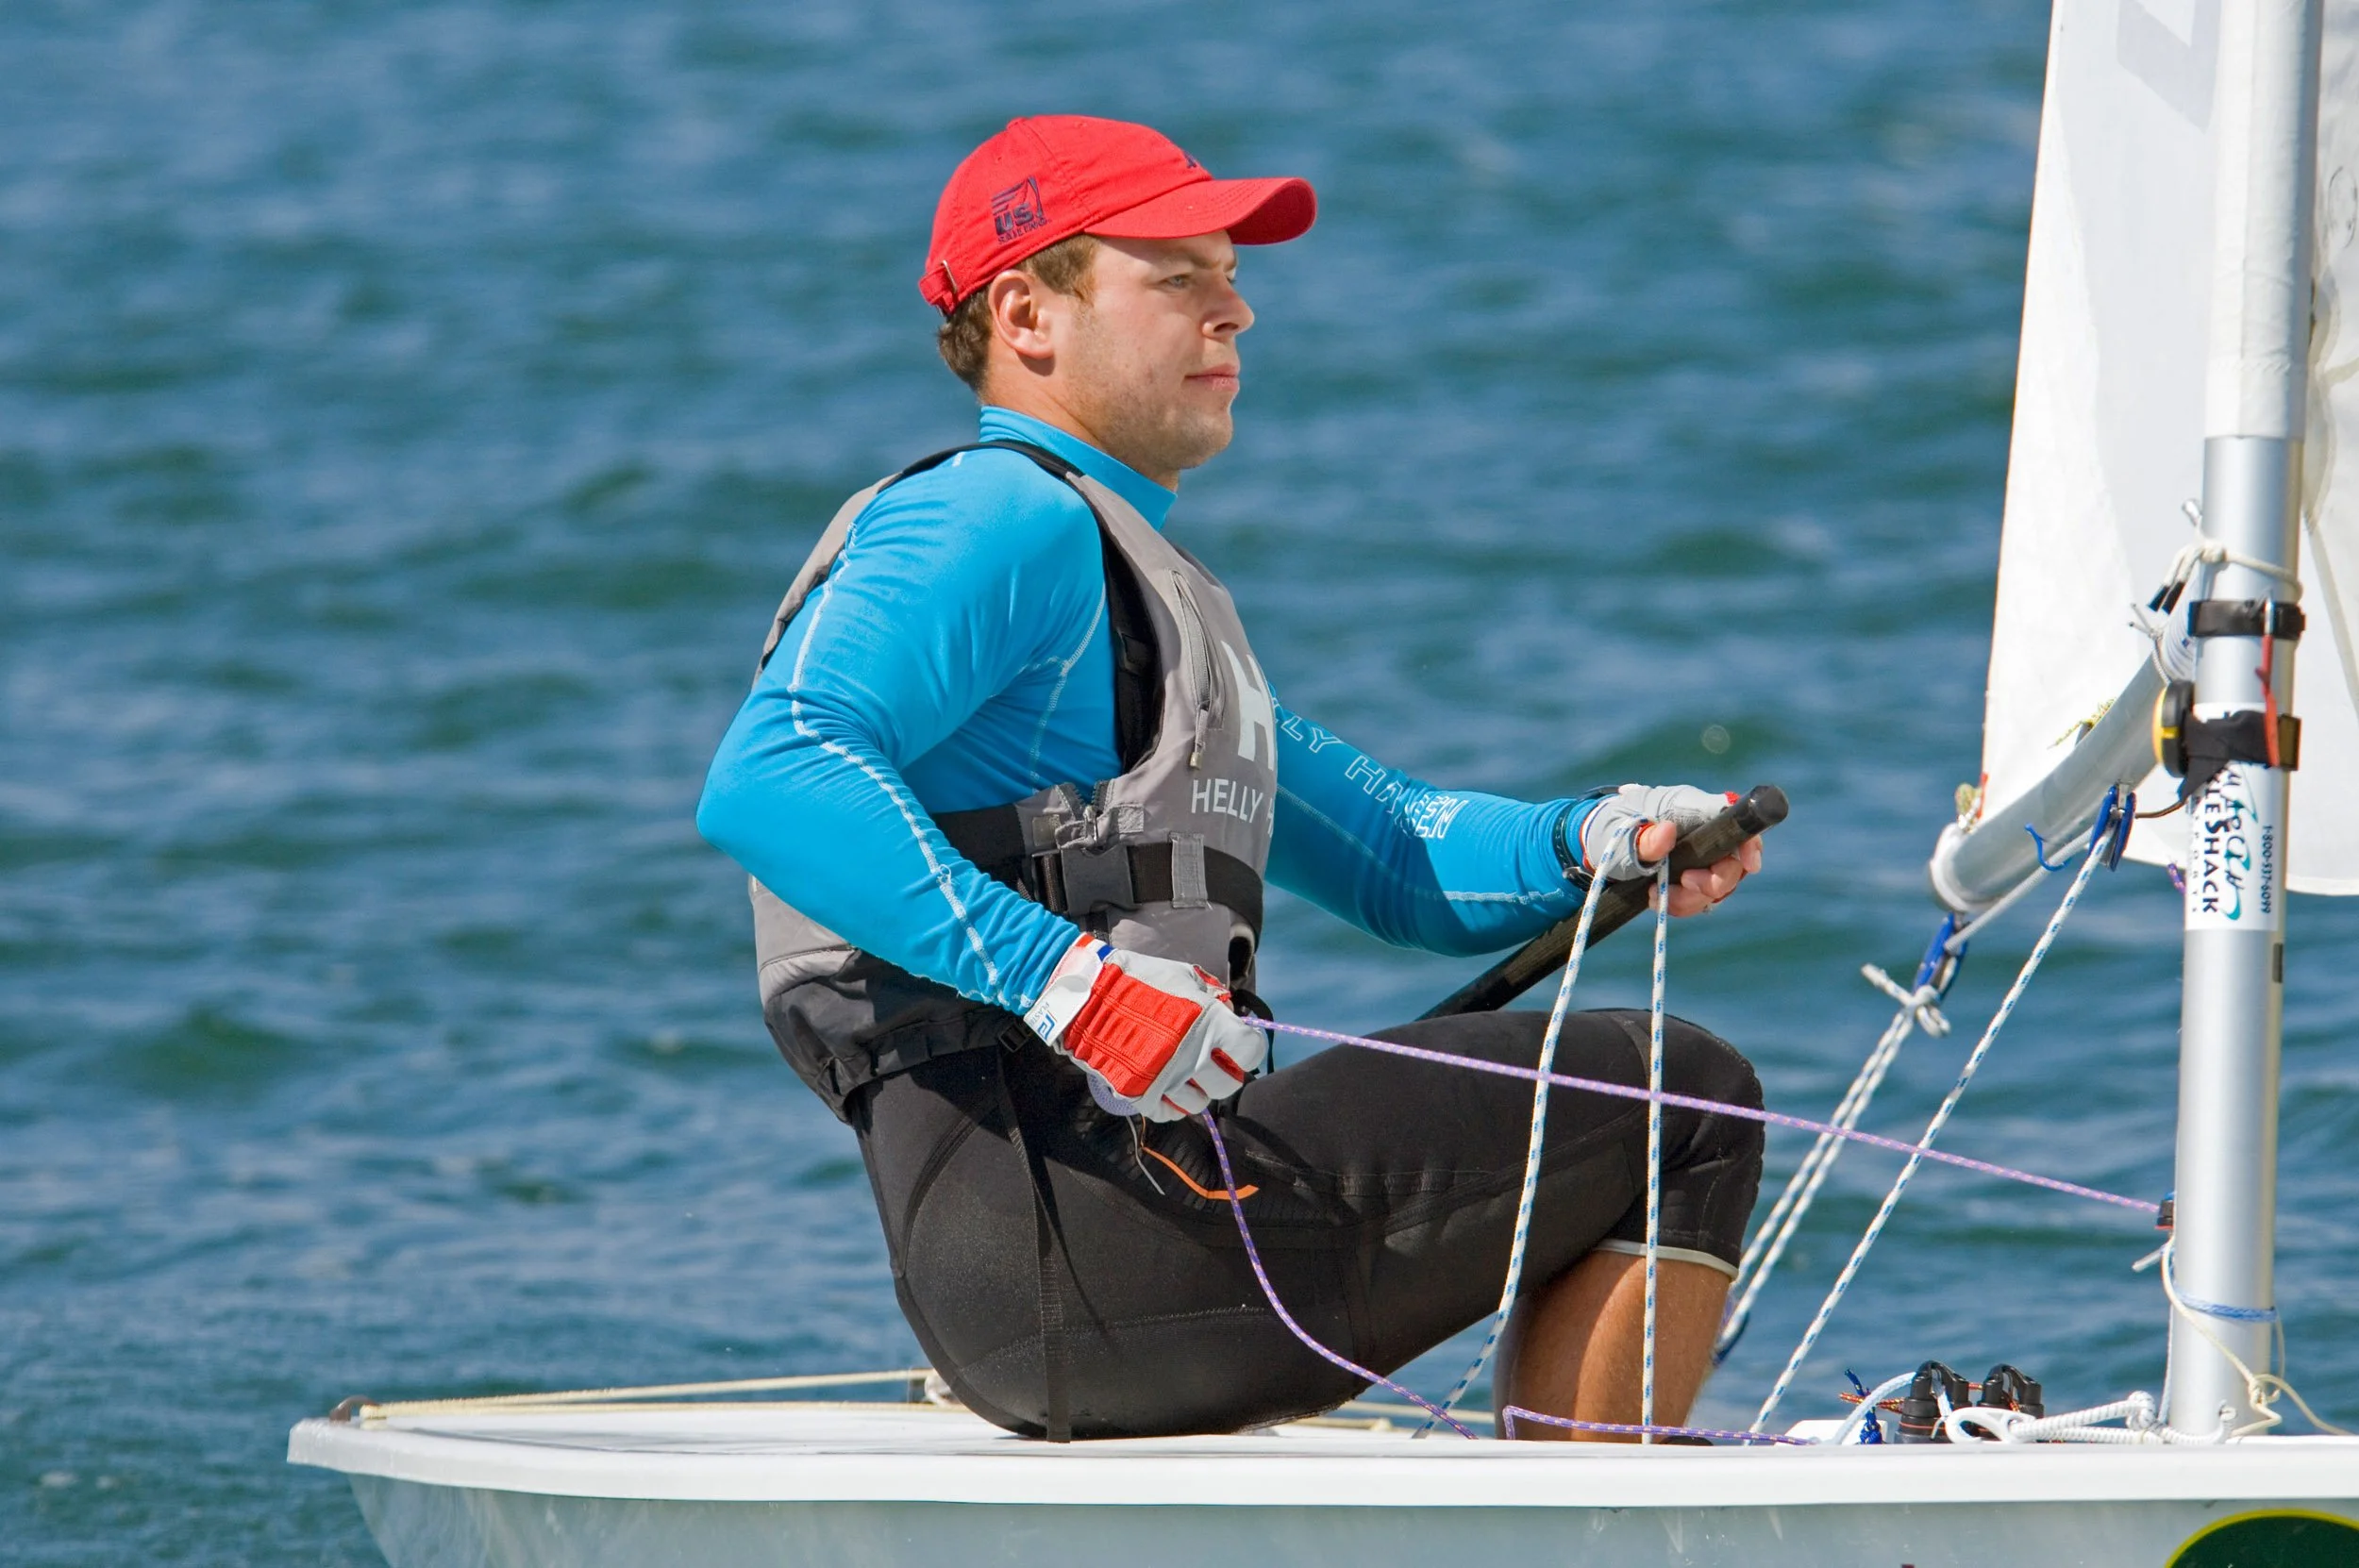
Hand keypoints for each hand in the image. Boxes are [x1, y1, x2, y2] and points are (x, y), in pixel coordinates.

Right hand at [1023, 936, 1267, 1120]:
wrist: (1087, 994)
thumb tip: (1229, 1015)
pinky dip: (1171, 1104)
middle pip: (1229, 1084)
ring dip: (1196, 1090)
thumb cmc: (1138, 979)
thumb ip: (1212, 997)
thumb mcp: (1183, 976)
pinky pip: (1169, 1113)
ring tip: (1183, 1074)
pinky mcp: (1141, 1094)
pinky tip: (1165, 1086)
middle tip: (1211, 1062)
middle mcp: (1193, 1056)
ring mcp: (1166, 1079)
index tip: (1238, 1047)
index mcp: (1209, 1023)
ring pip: (1200, 1103)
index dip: (1247, 1050)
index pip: (1251, 1052)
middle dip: (1224, 1072)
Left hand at [1577, 783, 1764, 918]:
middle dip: (1714, 881)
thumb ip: (1643, 839)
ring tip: (1657, 894)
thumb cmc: (1609, 831)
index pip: (1730, 815)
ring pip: (1721, 883)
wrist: (1595, 847)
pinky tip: (1657, 899)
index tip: (1749, 865)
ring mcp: (1700, 853)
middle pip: (1734, 859)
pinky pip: (1703, 896)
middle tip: (1686, 883)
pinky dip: (1685, 904)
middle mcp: (1700, 829)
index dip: (1748, 839)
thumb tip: (1668, 830)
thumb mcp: (1618, 837)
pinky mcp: (1694, 873)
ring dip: (1693, 898)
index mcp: (1686, 807)